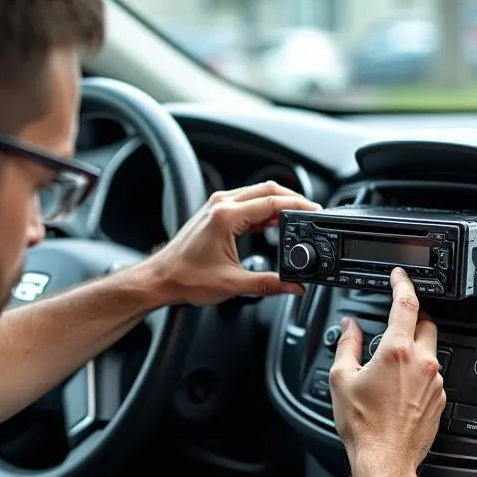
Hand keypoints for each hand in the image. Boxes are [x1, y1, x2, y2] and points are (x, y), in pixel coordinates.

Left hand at [151, 181, 321, 305]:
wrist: (161, 279)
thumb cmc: (186, 278)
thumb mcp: (233, 284)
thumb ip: (269, 285)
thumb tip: (293, 286)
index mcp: (227, 216)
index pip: (272, 202)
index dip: (298, 205)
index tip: (315, 211)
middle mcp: (221, 204)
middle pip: (267, 190)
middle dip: (293, 199)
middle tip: (311, 212)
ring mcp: (217, 205)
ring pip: (257, 193)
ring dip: (278, 202)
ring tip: (297, 217)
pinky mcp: (215, 212)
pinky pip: (246, 202)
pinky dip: (264, 209)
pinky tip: (274, 222)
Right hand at [329, 269, 445, 473]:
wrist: (384, 459)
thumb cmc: (363, 425)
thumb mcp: (340, 379)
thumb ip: (346, 345)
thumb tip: (349, 328)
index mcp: (397, 352)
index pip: (406, 304)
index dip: (403, 284)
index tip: (400, 277)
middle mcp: (422, 363)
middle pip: (426, 324)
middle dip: (412, 319)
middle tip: (395, 326)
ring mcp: (434, 382)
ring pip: (430, 352)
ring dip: (414, 351)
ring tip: (390, 368)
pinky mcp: (440, 400)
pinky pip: (431, 376)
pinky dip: (418, 374)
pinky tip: (399, 389)